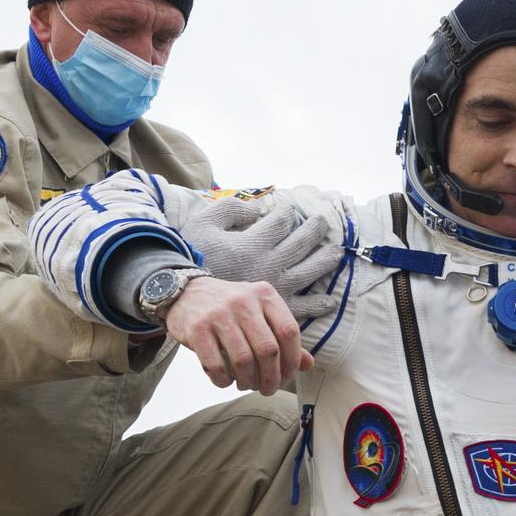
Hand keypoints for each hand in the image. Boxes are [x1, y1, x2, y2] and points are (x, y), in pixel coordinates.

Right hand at [164, 276, 312, 394]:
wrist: (185, 293)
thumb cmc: (230, 310)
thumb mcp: (259, 313)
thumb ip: (283, 337)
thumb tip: (308, 364)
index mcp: (265, 295)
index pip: (289, 331)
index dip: (292, 360)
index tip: (287, 376)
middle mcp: (243, 300)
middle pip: (268, 349)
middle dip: (271, 377)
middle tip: (267, 389)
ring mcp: (219, 313)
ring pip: (243, 359)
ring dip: (248, 381)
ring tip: (246, 385)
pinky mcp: (197, 328)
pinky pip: (216, 364)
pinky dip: (224, 380)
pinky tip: (226, 381)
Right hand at [183, 198, 343, 319]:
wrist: (179, 293)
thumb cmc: (193, 255)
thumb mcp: (205, 222)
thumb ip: (232, 208)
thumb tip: (259, 206)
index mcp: (253, 243)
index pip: (281, 222)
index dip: (289, 212)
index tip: (293, 210)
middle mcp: (268, 264)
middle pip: (301, 243)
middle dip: (315, 230)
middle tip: (324, 224)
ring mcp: (273, 288)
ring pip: (308, 271)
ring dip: (325, 261)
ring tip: (336, 253)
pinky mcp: (273, 310)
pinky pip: (300, 309)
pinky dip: (316, 305)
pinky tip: (329, 301)